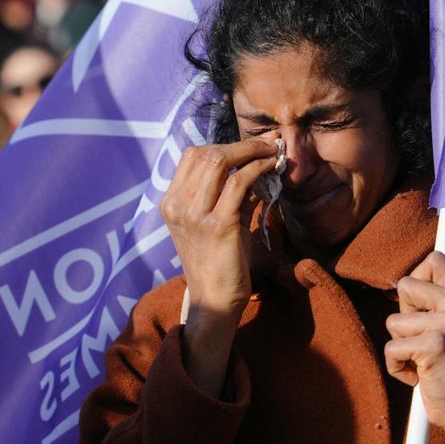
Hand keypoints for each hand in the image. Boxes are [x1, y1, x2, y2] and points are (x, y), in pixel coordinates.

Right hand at [159, 137, 279, 393]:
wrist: (214, 299)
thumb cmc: (219, 260)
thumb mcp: (214, 221)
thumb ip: (227, 193)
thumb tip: (254, 164)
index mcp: (171, 202)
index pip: (192, 156)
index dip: (223, 144)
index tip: (250, 146)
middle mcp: (178, 205)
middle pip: (206, 153)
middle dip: (241, 144)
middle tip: (267, 144)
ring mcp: (194, 214)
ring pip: (219, 161)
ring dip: (251, 151)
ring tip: (272, 152)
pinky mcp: (218, 224)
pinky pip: (238, 183)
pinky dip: (258, 169)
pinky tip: (271, 168)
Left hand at [384, 251, 444, 435]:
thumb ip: (437, 301)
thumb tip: (402, 282)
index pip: (435, 260)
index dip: (417, 281)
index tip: (418, 307)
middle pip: (405, 285)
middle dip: (404, 316)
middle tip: (424, 341)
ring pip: (394, 321)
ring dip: (401, 346)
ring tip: (424, 362)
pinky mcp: (434, 345)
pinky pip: (391, 348)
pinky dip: (397, 367)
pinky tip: (419, 377)